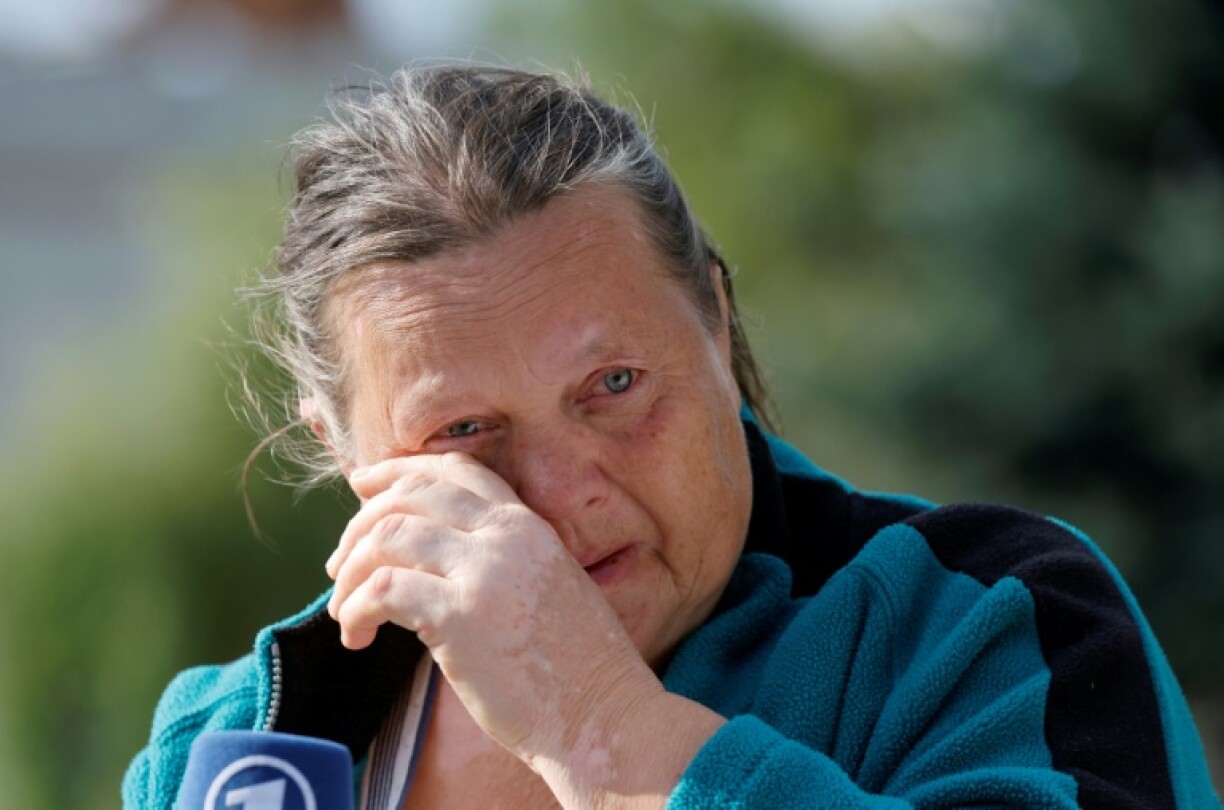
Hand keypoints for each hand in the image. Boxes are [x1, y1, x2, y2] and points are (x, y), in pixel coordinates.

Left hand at [325, 452, 662, 765]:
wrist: (605, 717)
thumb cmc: (577, 670)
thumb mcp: (549, 587)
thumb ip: (504, 560)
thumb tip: (439, 563)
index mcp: (528, 525)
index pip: (454, 470)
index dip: (399, 471)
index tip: (364, 486)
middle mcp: (505, 536)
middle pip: (411, 495)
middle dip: (360, 524)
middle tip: (340, 564)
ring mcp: (484, 572)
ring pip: (387, 536)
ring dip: (351, 572)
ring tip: (344, 610)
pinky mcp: (460, 617)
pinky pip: (382, 590)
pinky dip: (355, 610)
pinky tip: (357, 636)